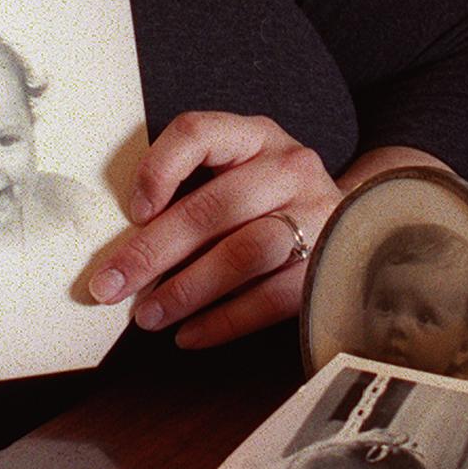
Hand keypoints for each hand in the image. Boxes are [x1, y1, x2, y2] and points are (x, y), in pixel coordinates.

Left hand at [88, 124, 435, 349]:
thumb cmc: (268, 205)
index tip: (131, 212)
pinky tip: (189, 335)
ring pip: (245, 252)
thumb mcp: (236, 176)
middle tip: (110, 286)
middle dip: (153, 251)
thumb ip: (189, 194)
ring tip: (148, 316)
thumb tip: (121, 252)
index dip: (158, 169)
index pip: (198, 133)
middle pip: (214, 208)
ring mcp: (316, 214)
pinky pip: (271, 297)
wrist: (357, 226)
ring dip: (187, 289)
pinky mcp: (329, 264)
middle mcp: (289, 166)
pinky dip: (224, 321)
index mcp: (254, 136)